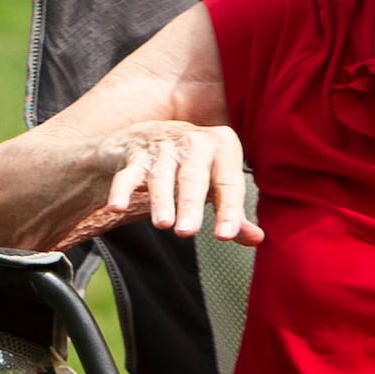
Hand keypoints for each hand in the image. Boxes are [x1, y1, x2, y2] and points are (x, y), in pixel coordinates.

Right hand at [91, 120, 257, 243]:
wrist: (151, 134)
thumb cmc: (193, 165)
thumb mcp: (217, 182)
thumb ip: (233, 212)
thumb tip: (256, 239)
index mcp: (222, 146)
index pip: (228, 183)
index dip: (228, 210)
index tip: (225, 235)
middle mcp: (193, 142)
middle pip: (193, 177)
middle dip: (190, 204)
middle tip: (187, 232)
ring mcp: (161, 147)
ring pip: (161, 176)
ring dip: (161, 200)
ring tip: (163, 224)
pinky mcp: (134, 154)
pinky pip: (127, 174)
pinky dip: (122, 190)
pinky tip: (118, 206)